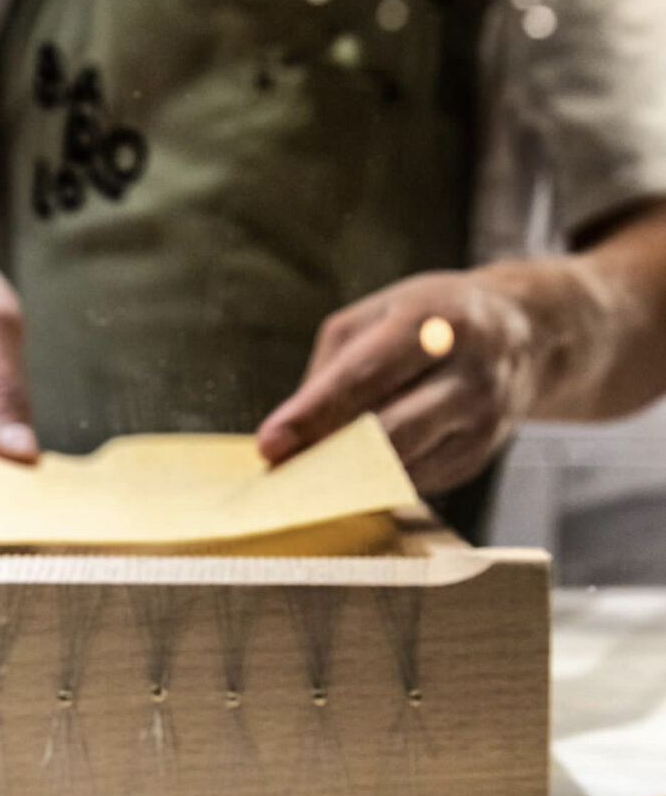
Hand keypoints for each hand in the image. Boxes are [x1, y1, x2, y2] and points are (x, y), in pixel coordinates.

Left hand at [258, 270, 543, 495]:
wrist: (525, 333)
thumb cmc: (432, 317)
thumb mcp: (379, 314)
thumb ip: (332, 367)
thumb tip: (293, 433)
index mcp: (434, 322)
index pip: (364, 376)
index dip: (312, 415)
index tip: (270, 445)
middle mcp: (466, 374)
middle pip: (388, 433)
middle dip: (326, 459)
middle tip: (282, 475)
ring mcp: (481, 422)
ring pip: (399, 467)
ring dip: (346, 478)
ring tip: (309, 475)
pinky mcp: (479, 457)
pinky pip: (413, 481)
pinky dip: (376, 480)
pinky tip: (359, 468)